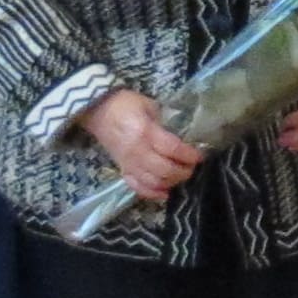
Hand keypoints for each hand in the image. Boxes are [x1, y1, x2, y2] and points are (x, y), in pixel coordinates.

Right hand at [82, 86, 204, 200]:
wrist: (97, 110)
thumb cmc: (125, 104)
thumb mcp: (148, 105)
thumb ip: (165, 121)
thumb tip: (183, 135)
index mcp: (145, 132)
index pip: (172, 148)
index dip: (188, 155)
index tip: (200, 156)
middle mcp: (136, 151)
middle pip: (164, 170)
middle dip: (183, 171)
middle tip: (192, 167)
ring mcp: (128, 163)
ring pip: (153, 182)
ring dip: (171, 183)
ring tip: (181, 176)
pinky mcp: (122, 169)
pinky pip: (137, 187)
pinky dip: (152, 193)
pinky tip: (165, 192)